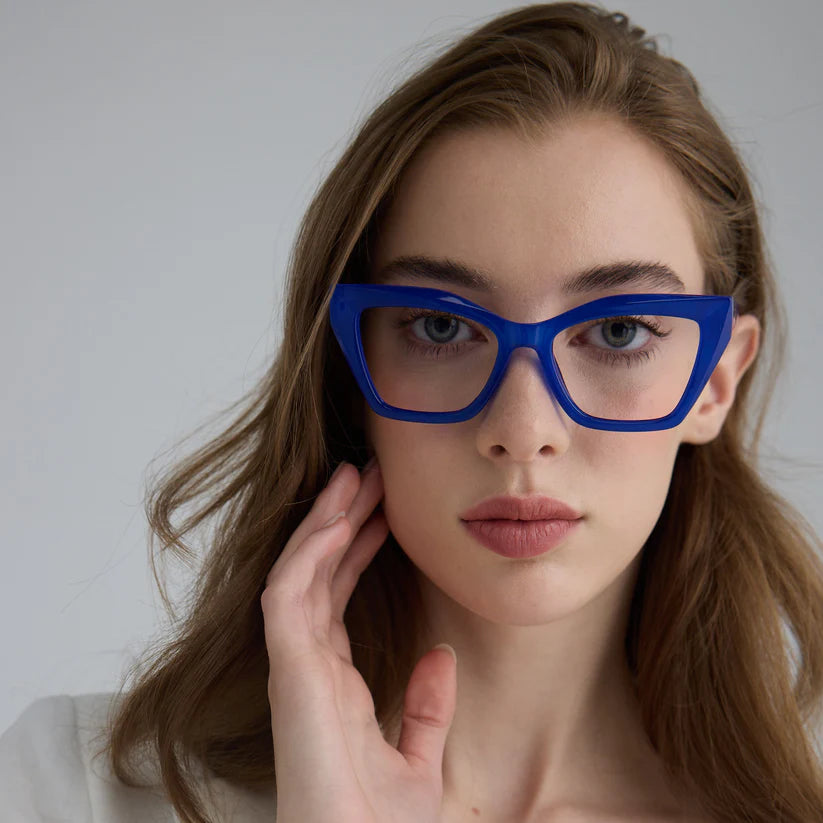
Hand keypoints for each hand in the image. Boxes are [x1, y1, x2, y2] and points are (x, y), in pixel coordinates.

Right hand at [261, 459, 457, 822]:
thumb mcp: (418, 758)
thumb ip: (426, 706)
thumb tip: (440, 654)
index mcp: (333, 681)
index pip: (337, 595)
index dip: (356, 549)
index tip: (382, 510)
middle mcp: (309, 665)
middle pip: (318, 573)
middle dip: (340, 519)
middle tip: (366, 474)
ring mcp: (296, 665)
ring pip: (300, 573)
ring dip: (323, 522)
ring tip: (350, 477)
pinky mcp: (291, 670)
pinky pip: (289, 598)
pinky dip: (307, 555)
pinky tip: (332, 521)